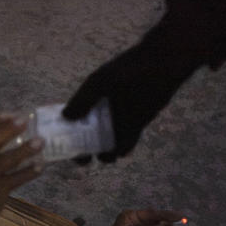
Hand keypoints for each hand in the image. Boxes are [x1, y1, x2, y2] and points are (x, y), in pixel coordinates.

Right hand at [63, 19, 202, 162]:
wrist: (160, 66)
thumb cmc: (127, 69)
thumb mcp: (99, 82)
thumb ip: (83, 99)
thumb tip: (65, 117)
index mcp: (90, 100)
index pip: (74, 121)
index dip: (68, 135)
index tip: (65, 148)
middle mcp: (102, 111)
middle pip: (88, 136)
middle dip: (84, 150)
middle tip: (85, 160)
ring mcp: (119, 118)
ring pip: (107, 142)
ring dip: (105, 153)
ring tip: (106, 156)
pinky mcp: (136, 123)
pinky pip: (127, 141)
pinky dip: (123, 149)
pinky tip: (120, 152)